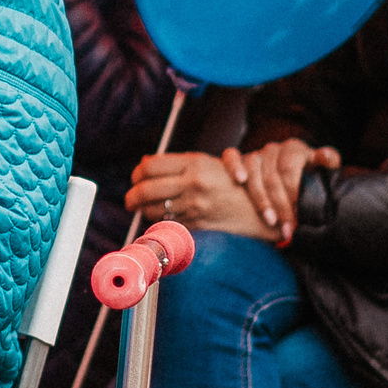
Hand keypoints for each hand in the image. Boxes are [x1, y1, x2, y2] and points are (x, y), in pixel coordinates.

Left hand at [126, 150, 275, 241]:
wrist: (257, 209)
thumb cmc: (229, 182)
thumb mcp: (205, 163)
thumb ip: (175, 163)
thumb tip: (144, 164)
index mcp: (194, 163)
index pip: (150, 166)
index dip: (137, 172)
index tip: (135, 177)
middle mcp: (193, 184)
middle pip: (145, 189)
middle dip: (132, 196)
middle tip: (130, 199)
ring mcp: (194, 205)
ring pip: (153, 209)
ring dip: (143, 210)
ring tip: (144, 208)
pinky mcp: (196, 224)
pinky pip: (167, 222)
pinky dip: (159, 221)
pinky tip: (161, 216)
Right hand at [219, 139, 337, 242]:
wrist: (291, 186)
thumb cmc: (308, 180)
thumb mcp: (321, 172)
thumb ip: (327, 163)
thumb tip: (327, 157)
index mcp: (294, 149)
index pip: (289, 167)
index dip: (293, 190)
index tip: (298, 212)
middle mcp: (274, 149)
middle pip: (272, 175)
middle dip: (280, 204)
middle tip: (287, 227)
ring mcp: (255, 153)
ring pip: (252, 170)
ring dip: (260, 197)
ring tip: (270, 220)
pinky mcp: (239, 158)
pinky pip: (231, 156)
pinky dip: (235, 166)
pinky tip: (240, 180)